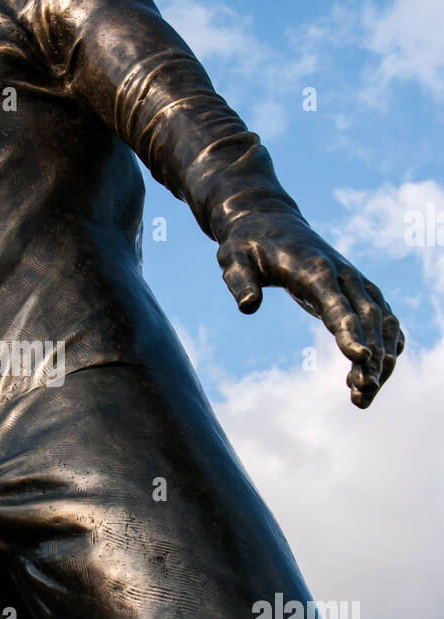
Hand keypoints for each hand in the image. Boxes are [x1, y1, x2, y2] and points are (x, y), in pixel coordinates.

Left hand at [217, 209, 404, 408]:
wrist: (268, 221)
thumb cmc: (248, 245)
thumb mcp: (233, 259)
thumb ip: (240, 281)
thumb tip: (248, 306)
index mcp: (314, 268)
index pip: (336, 303)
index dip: (350, 331)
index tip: (360, 358)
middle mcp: (343, 274)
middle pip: (367, 318)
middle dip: (371, 357)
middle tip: (362, 394)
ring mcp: (356, 281)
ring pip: (383, 321)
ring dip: (382, 358)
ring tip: (363, 397)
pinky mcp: (359, 289)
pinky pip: (383, 320)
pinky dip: (385, 347)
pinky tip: (372, 378)